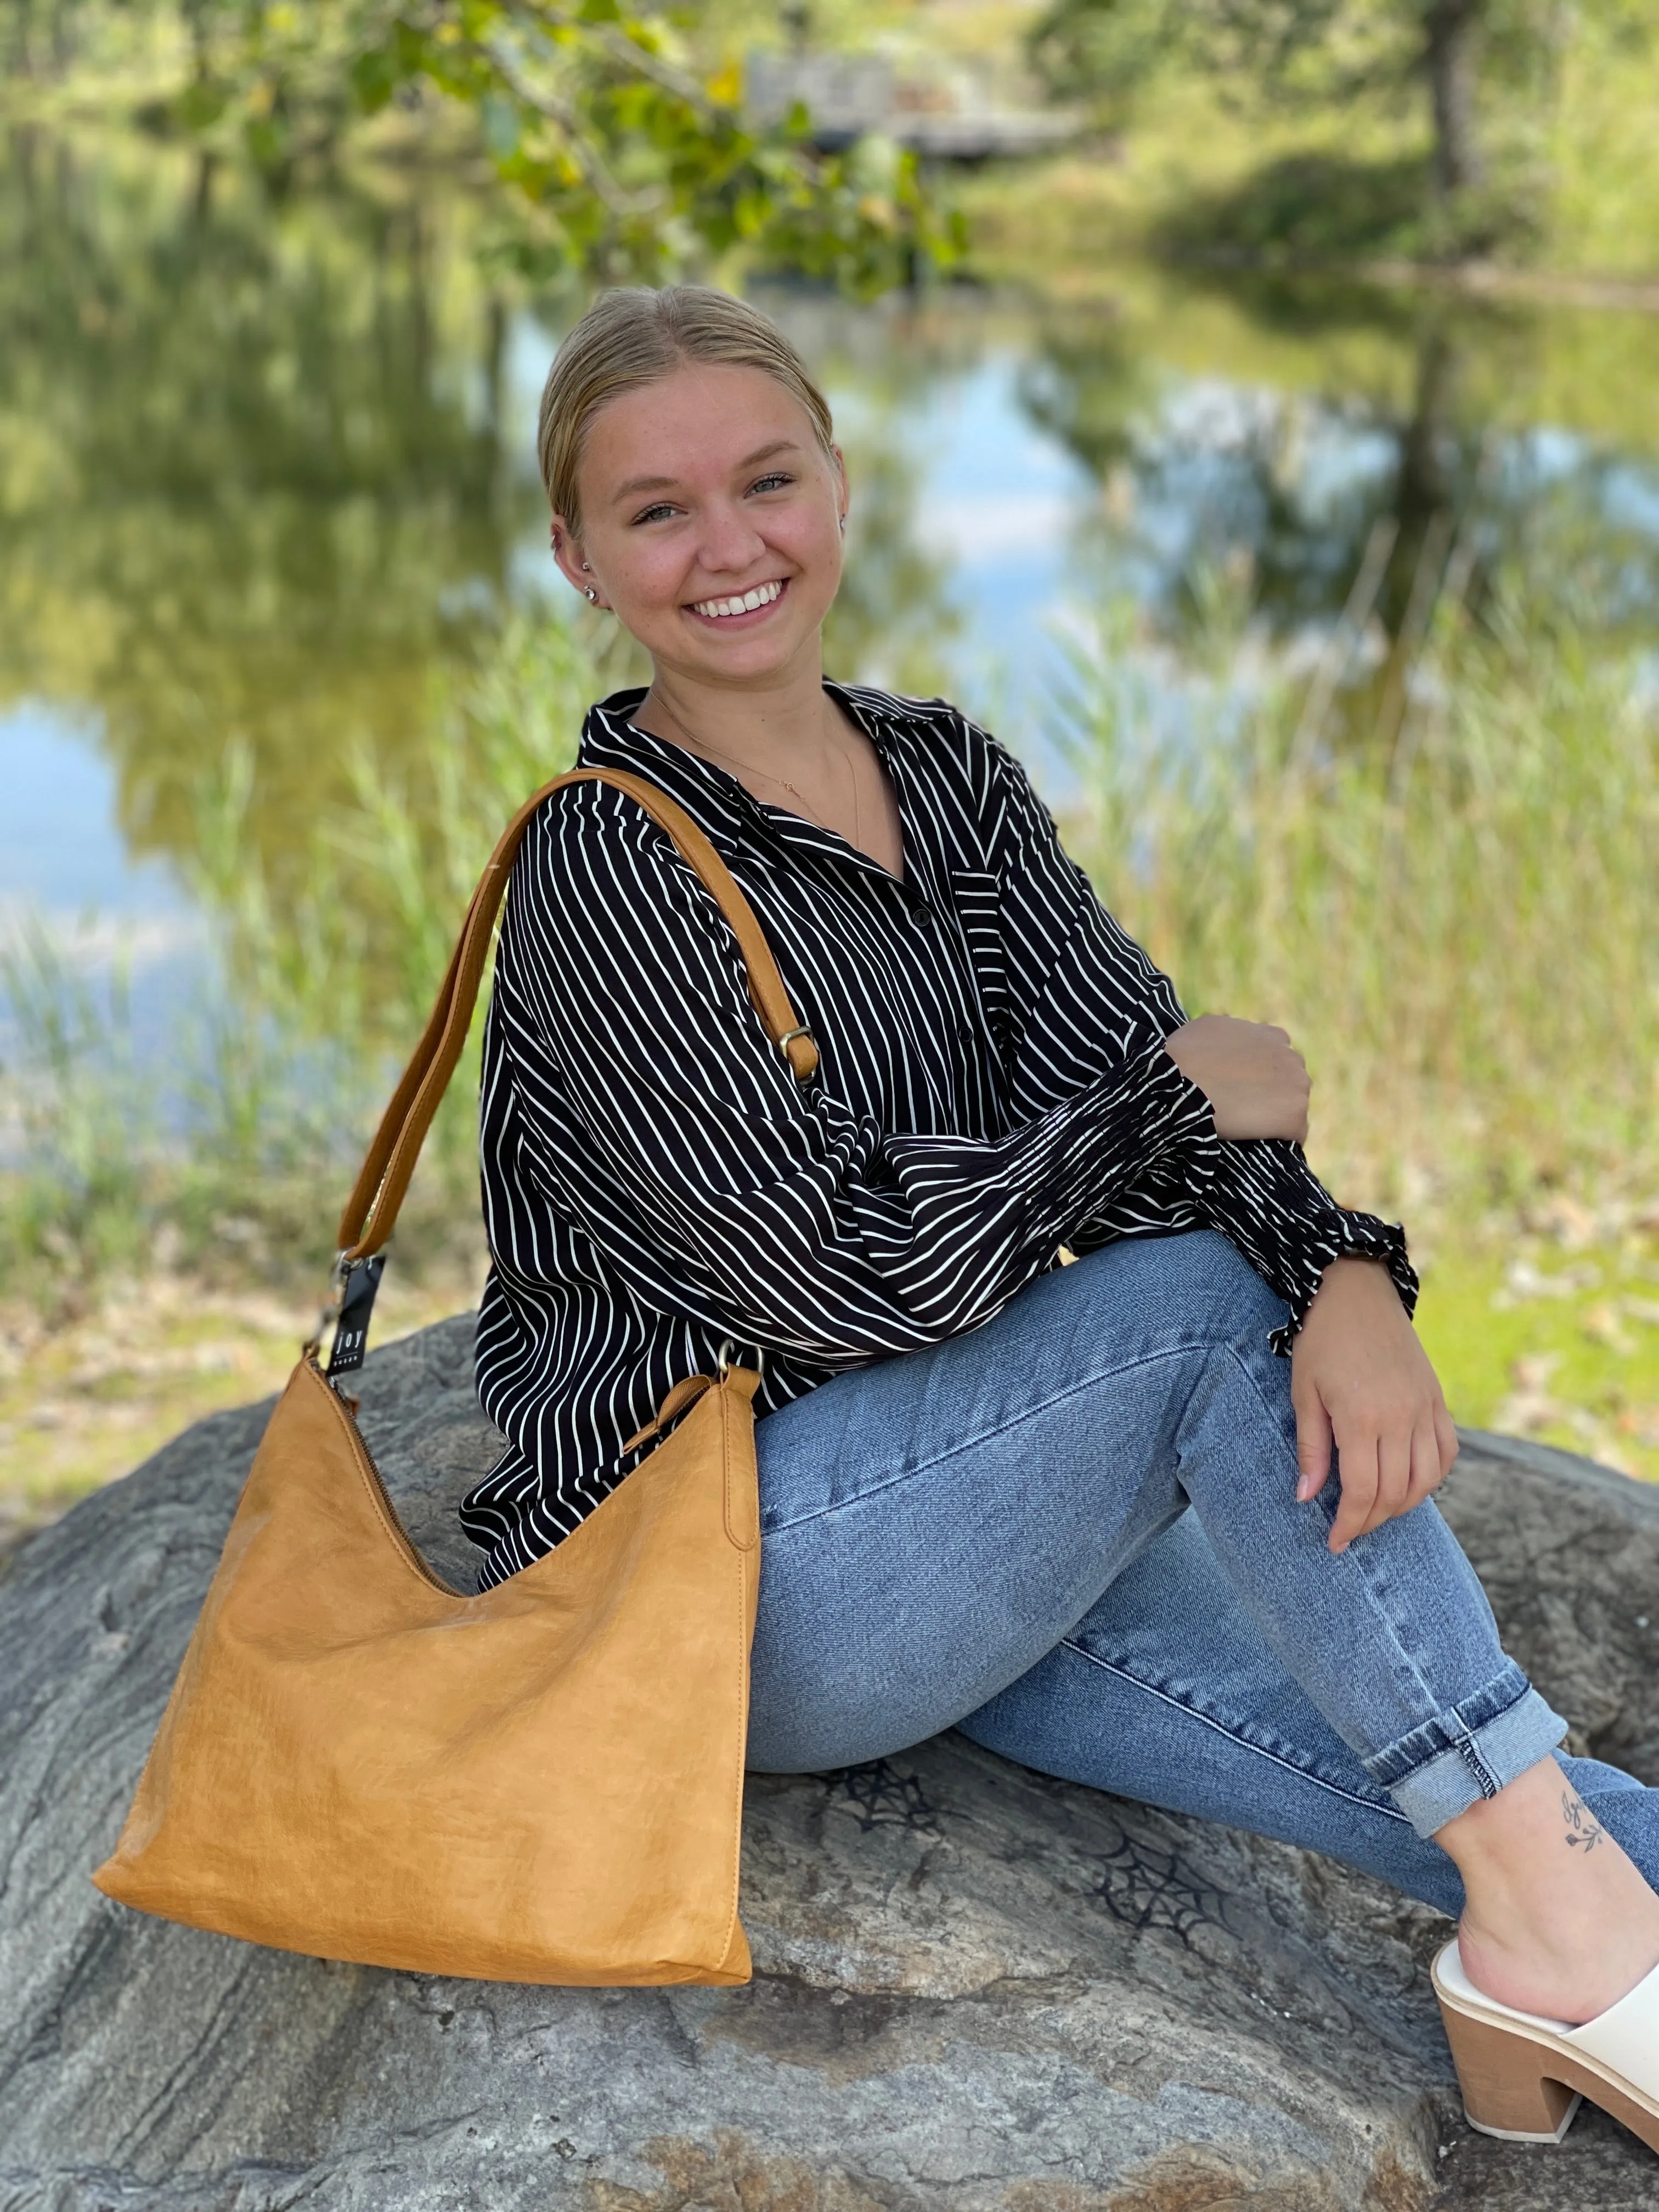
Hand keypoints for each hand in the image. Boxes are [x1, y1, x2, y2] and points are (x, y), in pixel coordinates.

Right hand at [1164, 1014, 1310, 1142]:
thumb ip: (1233, 1034)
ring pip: (1293, 1108)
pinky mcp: (1294, 1117)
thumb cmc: (1185, 1056)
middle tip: (1242, 1109)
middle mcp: (1291, 1058)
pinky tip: (1258, 1142)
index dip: (1260, 1076)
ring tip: (1248, 1128)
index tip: (1242, 1088)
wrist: (1178, 1084)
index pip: (1278, 1060)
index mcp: (1274, 1037)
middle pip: (1290, 1083)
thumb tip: (1230, 1046)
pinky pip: (1294, 1134)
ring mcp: (1297, 1087)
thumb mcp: (1209, 1028)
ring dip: (1276, 1118)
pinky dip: (1279, 1140)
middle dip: (1271, 1095)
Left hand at [1291, 1258, 1458, 1553]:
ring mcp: (1426, 1409)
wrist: (1357, 1292)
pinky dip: (1431, 1478)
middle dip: (1371, 1521)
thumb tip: (1308, 1498)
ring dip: (1402, 1505)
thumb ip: (1311, 1449)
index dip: (1349, 1524)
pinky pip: (1446, 1454)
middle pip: (1396, 1492)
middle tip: (1349, 1530)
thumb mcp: (1304, 1393)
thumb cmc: (1323, 1342)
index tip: (1334, 1542)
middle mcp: (1402, 1417)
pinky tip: (1408, 1484)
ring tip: (1375, 1511)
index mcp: (1363, 1417)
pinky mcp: (1439, 1400)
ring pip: (1426, 1480)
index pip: (1363, 1491)